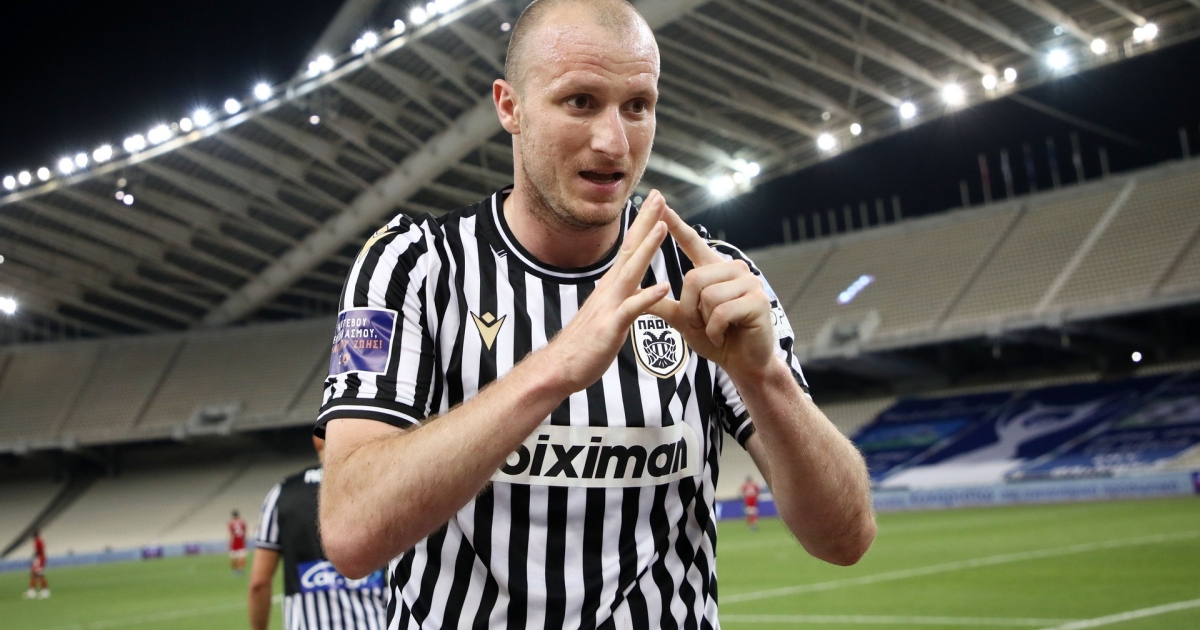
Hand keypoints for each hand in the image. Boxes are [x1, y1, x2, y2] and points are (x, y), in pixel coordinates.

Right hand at [543, 191, 670, 395]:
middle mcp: (610, 289)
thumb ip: (621, 297)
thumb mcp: (607, 314)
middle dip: (646, 222)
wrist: (560, 367)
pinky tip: (664, 286)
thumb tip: (632, 286)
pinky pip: (632, 309)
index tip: (656, 203)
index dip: (643, 225)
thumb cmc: (585, 344)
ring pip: (631, 271)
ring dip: (648, 248)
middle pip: (630, 249)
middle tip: (659, 195)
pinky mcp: (610, 327)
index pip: (629, 248)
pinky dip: (647, 296)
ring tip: (664, 226)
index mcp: (611, 286)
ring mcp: (609, 306)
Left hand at [646, 196, 775, 379]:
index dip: (676, 224)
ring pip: (707, 295)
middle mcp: (733, 269)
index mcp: (714, 270)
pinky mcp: (758, 300)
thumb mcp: (683, 320)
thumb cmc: (716, 339)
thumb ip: (661, 304)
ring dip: (703, 321)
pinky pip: (721, 311)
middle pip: (693, 278)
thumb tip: (631, 291)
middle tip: (702, 324)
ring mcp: (749, 283)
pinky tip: (725, 335)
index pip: (693, 241)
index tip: (660, 204)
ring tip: (715, 329)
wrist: (744, 363)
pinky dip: (715, 330)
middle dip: (690, 308)